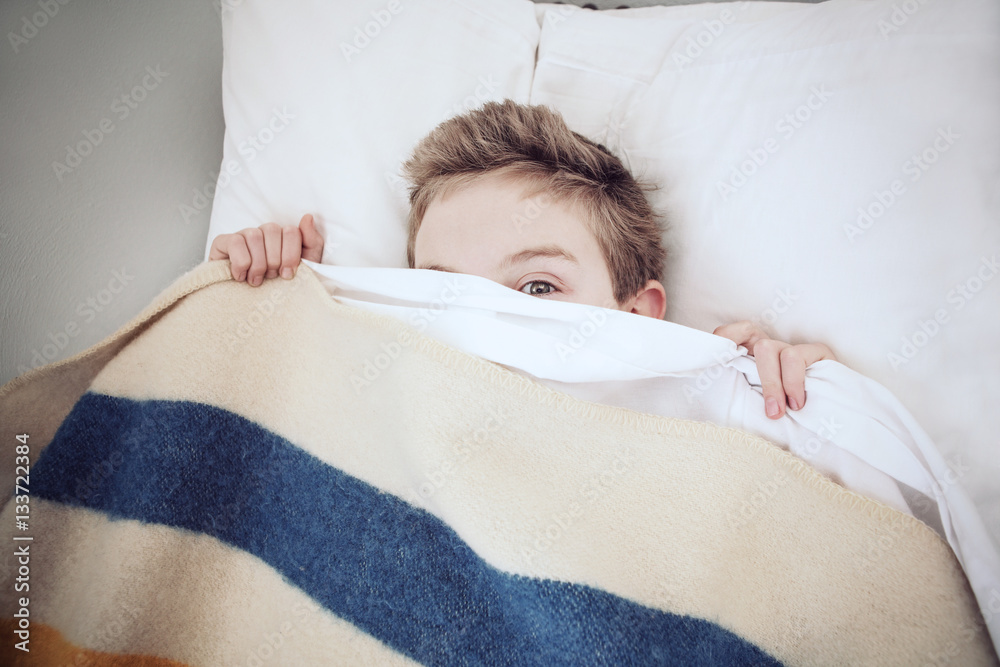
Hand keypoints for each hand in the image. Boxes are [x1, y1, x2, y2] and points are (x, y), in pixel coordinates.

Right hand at [209, 214, 323, 285]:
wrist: (257, 312)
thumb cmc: (281, 288)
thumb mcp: (306, 268)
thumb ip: (312, 242)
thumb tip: (308, 217)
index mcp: (283, 237)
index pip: (291, 231)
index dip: (291, 255)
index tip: (288, 275)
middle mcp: (263, 233)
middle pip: (273, 230)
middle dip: (274, 260)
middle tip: (270, 278)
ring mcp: (243, 236)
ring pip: (254, 235)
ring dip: (258, 263)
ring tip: (256, 281)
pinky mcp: (222, 243)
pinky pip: (235, 242)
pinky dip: (241, 263)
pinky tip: (240, 277)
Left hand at [713, 321, 835, 419]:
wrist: (829, 422)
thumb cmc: (786, 417)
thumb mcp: (756, 405)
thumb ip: (741, 394)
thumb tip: (713, 399)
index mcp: (753, 357)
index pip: (733, 334)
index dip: (726, 338)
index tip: (719, 360)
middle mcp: (772, 349)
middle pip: (755, 345)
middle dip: (762, 380)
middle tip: (771, 412)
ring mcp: (794, 348)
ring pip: (771, 349)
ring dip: (775, 385)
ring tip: (785, 410)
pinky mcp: (816, 351)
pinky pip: (795, 356)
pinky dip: (793, 382)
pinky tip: (799, 403)